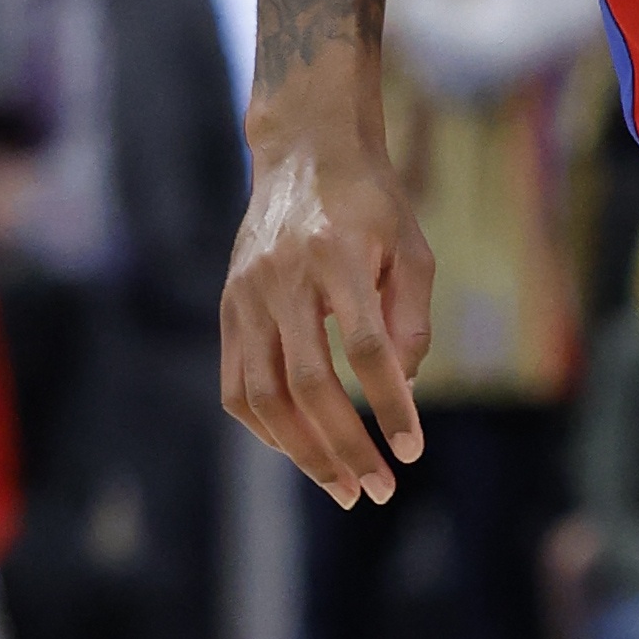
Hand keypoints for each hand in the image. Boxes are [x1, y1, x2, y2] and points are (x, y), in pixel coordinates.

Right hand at [220, 108, 433, 507]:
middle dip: (345, 446)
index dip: (389, 403)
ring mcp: (246, 294)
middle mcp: (282, 277)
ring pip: (264, 395)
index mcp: (334, 254)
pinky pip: (236, 386)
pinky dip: (267, 428)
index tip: (410, 448)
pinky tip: (301, 449)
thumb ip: (409, 318)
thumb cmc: (370, 202)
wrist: (304, 150)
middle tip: (379, 488)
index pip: (363, 347)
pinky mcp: (228, 307)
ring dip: (303, 451)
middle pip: (309, 384)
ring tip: (343, 486)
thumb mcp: (410, 245)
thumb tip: (404, 388)